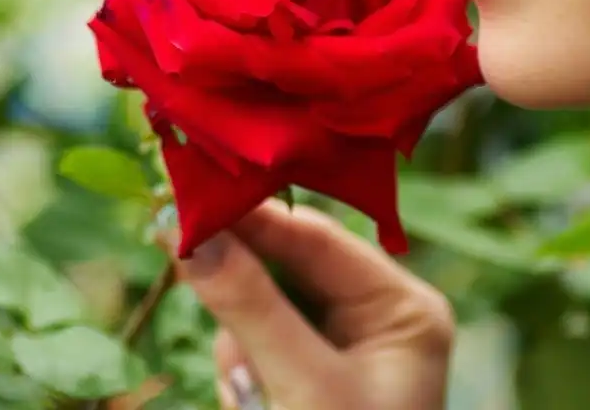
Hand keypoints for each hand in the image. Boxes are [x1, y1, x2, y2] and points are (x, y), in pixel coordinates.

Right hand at [168, 198, 454, 409]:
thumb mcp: (304, 389)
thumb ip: (251, 309)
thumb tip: (192, 239)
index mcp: (406, 308)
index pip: (318, 238)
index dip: (251, 217)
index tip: (183, 199)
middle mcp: (383, 319)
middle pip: (288, 270)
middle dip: (243, 296)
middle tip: (195, 287)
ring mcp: (349, 353)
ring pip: (265, 312)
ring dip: (240, 348)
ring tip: (251, 395)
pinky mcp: (315, 384)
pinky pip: (261, 353)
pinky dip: (243, 374)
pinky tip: (248, 402)